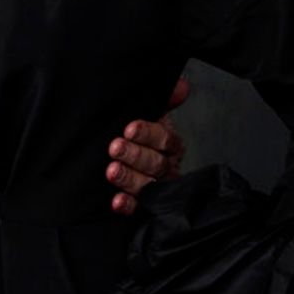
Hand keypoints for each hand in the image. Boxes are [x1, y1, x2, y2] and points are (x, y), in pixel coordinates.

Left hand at [106, 76, 188, 215]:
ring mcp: (154, 187)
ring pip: (148, 185)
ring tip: (112, 171)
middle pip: (156, 163)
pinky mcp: (141, 204)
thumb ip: (165, 98)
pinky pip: (137, 208)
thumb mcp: (150, 112)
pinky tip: (116, 201)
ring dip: (129, 179)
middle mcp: (166, 166)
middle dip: (135, 155)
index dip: (148, 134)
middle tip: (115, 147)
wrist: (119, 156)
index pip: (165, 139)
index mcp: (170, 144)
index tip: (129, 128)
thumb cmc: (137, 134)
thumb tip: (182, 86)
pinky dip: (127, 204)